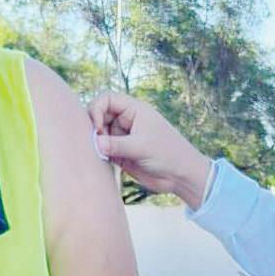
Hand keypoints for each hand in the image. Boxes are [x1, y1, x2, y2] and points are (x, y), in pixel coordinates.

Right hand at [86, 91, 210, 207]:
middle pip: (99, 115)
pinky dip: (98, 154)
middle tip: (95, 144)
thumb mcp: (142, 147)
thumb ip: (116, 145)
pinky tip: (103, 162)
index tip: (98, 129)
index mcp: (134, 110)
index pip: (106, 99)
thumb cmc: (168, 154)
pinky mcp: (121, 154)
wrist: (180, 176)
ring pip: (98, 134)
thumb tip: (95, 143)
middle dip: (93, 128)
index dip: (96, 110)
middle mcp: (126, 121)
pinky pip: (102, 150)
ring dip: (95, 142)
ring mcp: (122, 137)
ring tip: (101, 155)